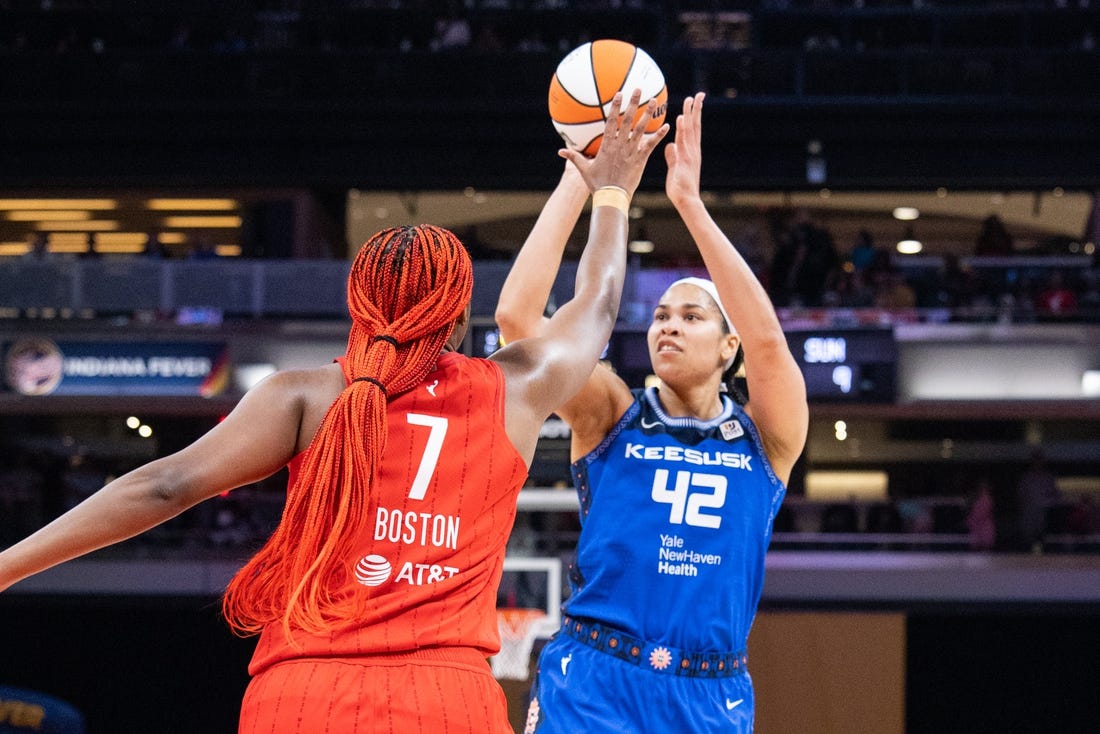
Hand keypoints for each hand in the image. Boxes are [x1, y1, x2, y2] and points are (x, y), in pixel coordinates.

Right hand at [560, 89, 668, 198]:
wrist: (611, 197)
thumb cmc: (597, 184)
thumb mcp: (584, 170)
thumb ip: (574, 157)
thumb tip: (560, 151)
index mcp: (607, 145)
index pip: (611, 121)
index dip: (615, 106)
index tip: (619, 93)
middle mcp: (620, 145)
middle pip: (627, 120)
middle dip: (633, 103)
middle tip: (639, 89)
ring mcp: (631, 151)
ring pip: (641, 129)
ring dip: (647, 114)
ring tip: (653, 101)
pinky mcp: (641, 160)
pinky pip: (651, 145)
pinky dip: (659, 135)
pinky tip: (667, 126)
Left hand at [664, 92, 705, 209]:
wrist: (686, 200)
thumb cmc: (680, 188)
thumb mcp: (674, 168)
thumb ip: (673, 156)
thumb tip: (670, 146)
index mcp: (690, 151)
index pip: (692, 129)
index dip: (694, 116)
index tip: (695, 102)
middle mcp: (693, 150)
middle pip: (695, 126)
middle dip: (696, 109)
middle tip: (697, 94)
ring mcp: (690, 154)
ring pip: (691, 130)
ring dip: (690, 114)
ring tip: (690, 99)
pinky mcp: (686, 159)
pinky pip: (683, 141)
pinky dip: (683, 128)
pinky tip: (681, 118)